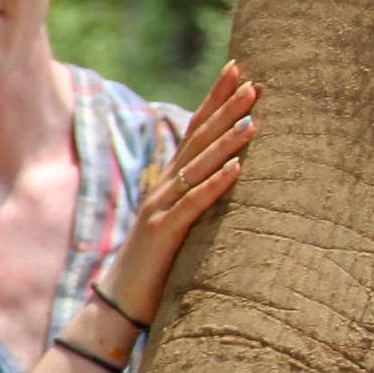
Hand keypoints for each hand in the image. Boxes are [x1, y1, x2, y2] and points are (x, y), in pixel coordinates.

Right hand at [101, 62, 256, 326]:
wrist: (119, 302)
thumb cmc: (157, 263)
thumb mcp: (181, 220)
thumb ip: (198, 195)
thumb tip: (230, 171)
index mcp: (171, 180)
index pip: (196, 128)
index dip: (216, 98)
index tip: (239, 70)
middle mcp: (165, 186)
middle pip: (198, 138)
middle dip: (225, 108)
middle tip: (252, 81)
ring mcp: (162, 207)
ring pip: (198, 166)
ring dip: (227, 140)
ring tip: (254, 116)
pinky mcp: (164, 233)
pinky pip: (194, 204)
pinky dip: (216, 184)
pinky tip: (238, 168)